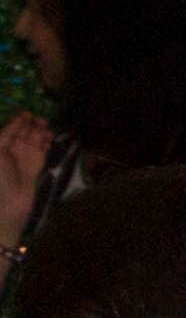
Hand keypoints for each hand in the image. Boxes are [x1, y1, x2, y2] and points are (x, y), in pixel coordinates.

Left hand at [0, 111, 46, 249]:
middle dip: (30, 126)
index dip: (17, 122)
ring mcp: (23, 160)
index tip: (26, 113)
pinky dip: (45, 144)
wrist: (8, 204)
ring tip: (46, 126)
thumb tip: (13, 126)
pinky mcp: (35, 167)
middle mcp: (10, 152)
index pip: (8, 131)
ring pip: (32, 142)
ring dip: (39, 133)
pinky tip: (49, 137)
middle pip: (21, 134)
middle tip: (40, 118)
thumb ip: (5, 137)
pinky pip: (41, 152)